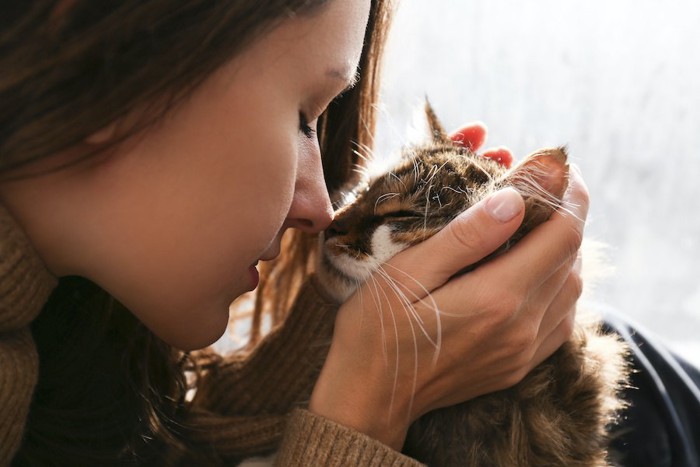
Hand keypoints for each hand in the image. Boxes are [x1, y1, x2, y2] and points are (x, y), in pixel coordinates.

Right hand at [309, 126, 588, 449]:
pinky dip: (558, 284)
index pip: (561, 235)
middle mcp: (521, 327)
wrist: (369, 398)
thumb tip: (515, 201)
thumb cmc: (375, 330)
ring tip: (540, 220)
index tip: (557, 166)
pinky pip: (561, 318)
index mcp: (496, 298)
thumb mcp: (405, 273)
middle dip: (568, 215)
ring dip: (564, 249)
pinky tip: (534, 269)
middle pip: (572, 258)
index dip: (568, 194)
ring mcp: (523, 351)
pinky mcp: (517, 365)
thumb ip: (464, 238)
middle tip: (547, 185)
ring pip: (572, 288)